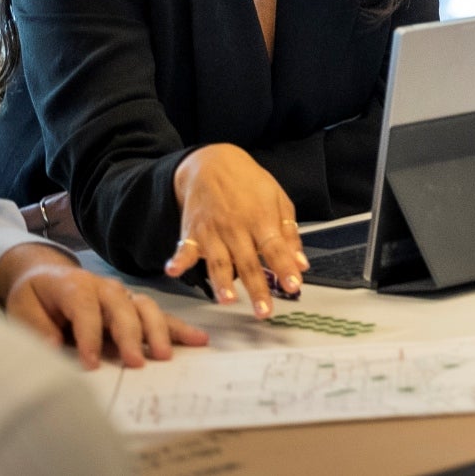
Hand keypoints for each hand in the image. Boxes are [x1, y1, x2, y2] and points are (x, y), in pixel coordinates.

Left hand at [0, 244, 207, 369]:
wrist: (45, 277)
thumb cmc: (34, 297)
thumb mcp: (22, 309)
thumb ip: (36, 328)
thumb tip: (54, 347)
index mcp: (74, 286)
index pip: (86, 310)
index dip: (89, 336)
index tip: (91, 364)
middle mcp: (104, 287)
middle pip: (123, 308)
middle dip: (131, 336)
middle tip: (137, 363)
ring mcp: (123, 295)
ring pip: (146, 308)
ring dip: (158, 331)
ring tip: (166, 355)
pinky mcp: (134, 306)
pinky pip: (159, 315)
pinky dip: (178, 328)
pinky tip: (197, 339)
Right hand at [165, 144, 306, 316]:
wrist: (212, 163)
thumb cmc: (249, 183)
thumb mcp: (278, 199)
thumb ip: (289, 233)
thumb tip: (301, 264)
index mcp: (261, 219)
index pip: (275, 248)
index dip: (284, 267)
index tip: (293, 286)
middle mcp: (237, 227)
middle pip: (248, 262)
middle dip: (257, 288)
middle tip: (264, 312)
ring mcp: (213, 231)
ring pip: (219, 261)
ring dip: (222, 282)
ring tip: (228, 300)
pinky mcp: (192, 232)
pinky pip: (185, 249)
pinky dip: (178, 260)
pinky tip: (173, 270)